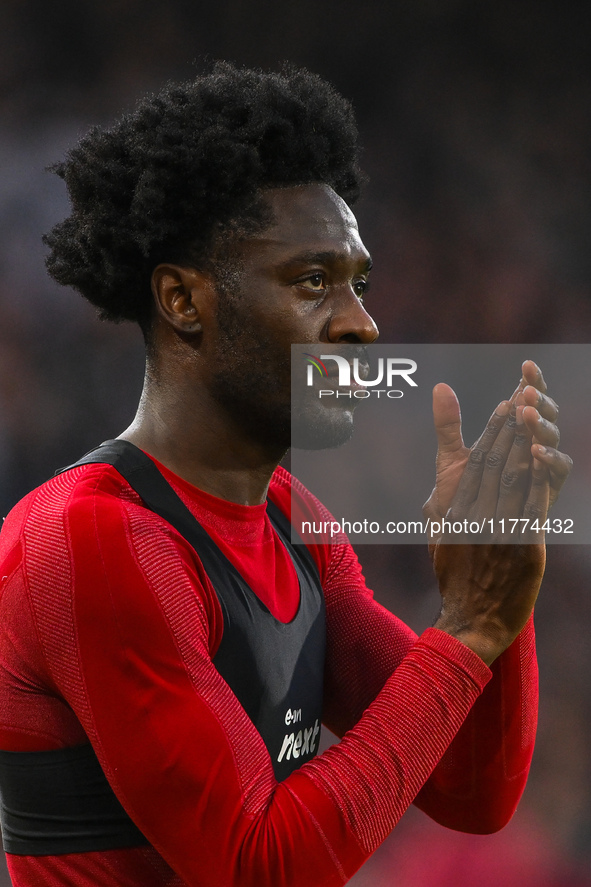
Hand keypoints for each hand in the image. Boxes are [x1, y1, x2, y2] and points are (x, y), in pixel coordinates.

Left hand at [423, 360, 570, 528]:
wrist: (468, 554)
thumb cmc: (460, 504)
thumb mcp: (451, 461)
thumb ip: (448, 426)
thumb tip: (439, 387)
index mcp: (511, 440)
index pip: (522, 405)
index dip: (526, 383)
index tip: (525, 366)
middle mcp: (529, 453)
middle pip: (541, 419)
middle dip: (535, 402)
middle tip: (528, 387)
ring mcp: (539, 475)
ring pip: (549, 443)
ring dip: (540, 426)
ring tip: (528, 412)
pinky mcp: (545, 501)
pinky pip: (554, 476)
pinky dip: (548, 462)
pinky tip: (538, 449)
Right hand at [423, 361, 572, 664]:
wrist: (471, 618)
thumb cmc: (455, 573)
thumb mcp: (438, 530)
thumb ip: (439, 498)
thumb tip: (435, 478)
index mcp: (455, 512)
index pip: (474, 462)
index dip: (491, 431)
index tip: (504, 405)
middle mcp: (474, 518)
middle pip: (494, 463)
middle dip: (509, 427)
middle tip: (523, 397)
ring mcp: (498, 533)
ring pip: (511, 480)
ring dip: (522, 445)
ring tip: (533, 416)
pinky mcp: (522, 550)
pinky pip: (530, 508)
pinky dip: (536, 481)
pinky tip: (541, 458)